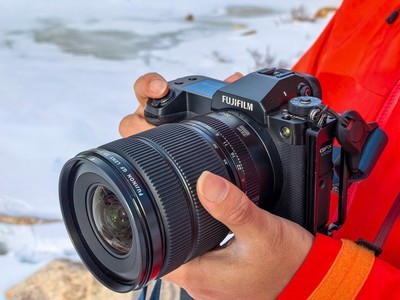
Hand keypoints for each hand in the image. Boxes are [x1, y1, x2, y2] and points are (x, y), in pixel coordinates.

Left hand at [120, 72, 313, 298]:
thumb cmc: (291, 262)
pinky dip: (198, 231)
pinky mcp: (222, 271)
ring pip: (181, 246)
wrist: (314, 276)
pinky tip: (206, 214)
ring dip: (180, 224)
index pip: (154, 252)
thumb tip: (205, 180)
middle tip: (167, 192)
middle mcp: (199, 280)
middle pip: (164, 246)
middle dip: (163, 219)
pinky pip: (199, 249)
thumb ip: (234, 206)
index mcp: (199, 274)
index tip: (146, 199)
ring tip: (185, 200)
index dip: (144, 226)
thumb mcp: (264, 230)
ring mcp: (210, 277)